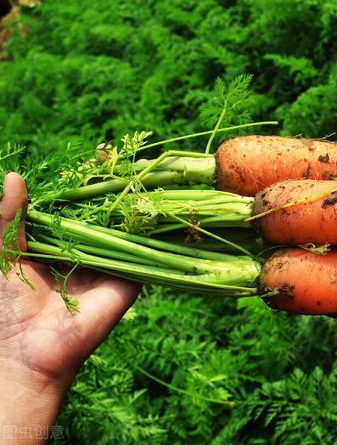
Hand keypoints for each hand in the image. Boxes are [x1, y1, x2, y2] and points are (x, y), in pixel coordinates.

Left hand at [0, 172, 139, 443]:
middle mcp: (89, 251)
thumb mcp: (2, 252)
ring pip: (125, 230)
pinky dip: (147, 231)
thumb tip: (16, 175)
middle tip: (118, 158)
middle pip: (104, 216)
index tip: (93, 157)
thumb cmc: (5, 304)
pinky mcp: (128, 280)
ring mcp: (111, 265)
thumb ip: (8, 218)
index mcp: (59, 244)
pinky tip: (151, 205)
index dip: (83, 187)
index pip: (77, 209)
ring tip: (140, 171)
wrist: (25, 350)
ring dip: (133, 205)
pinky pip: (140, 252)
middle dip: (111, 190)